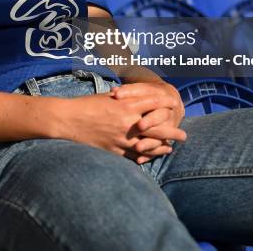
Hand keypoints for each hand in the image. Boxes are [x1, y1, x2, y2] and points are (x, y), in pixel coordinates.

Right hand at [61, 92, 182, 161]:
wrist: (68, 120)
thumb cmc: (86, 105)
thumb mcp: (107, 97)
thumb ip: (124, 98)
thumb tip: (136, 97)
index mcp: (126, 105)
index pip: (153, 103)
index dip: (166, 104)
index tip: (175, 105)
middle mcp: (127, 122)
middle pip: (157, 128)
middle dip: (172, 132)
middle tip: (184, 135)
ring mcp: (122, 139)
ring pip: (149, 145)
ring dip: (161, 147)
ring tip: (170, 148)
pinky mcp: (115, 151)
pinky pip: (134, 156)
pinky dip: (145, 156)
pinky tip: (150, 156)